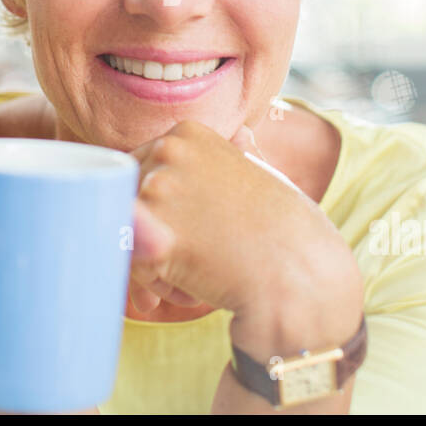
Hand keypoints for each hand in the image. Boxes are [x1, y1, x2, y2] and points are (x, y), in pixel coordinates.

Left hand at [127, 120, 338, 318]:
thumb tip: (240, 135)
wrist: (300, 278)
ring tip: (194, 279)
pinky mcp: (149, 232)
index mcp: (187, 132)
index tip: (190, 232)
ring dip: (153, 264)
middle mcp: (166, 150)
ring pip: (124, 233)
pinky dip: (153, 285)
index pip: (141, 173)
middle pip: (125, 201)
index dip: (160, 210)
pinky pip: (128, 261)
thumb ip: (238, 156)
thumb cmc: (288, 232)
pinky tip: (190, 292)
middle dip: (152, 237)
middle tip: (194, 261)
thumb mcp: (264, 176)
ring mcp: (156, 189)